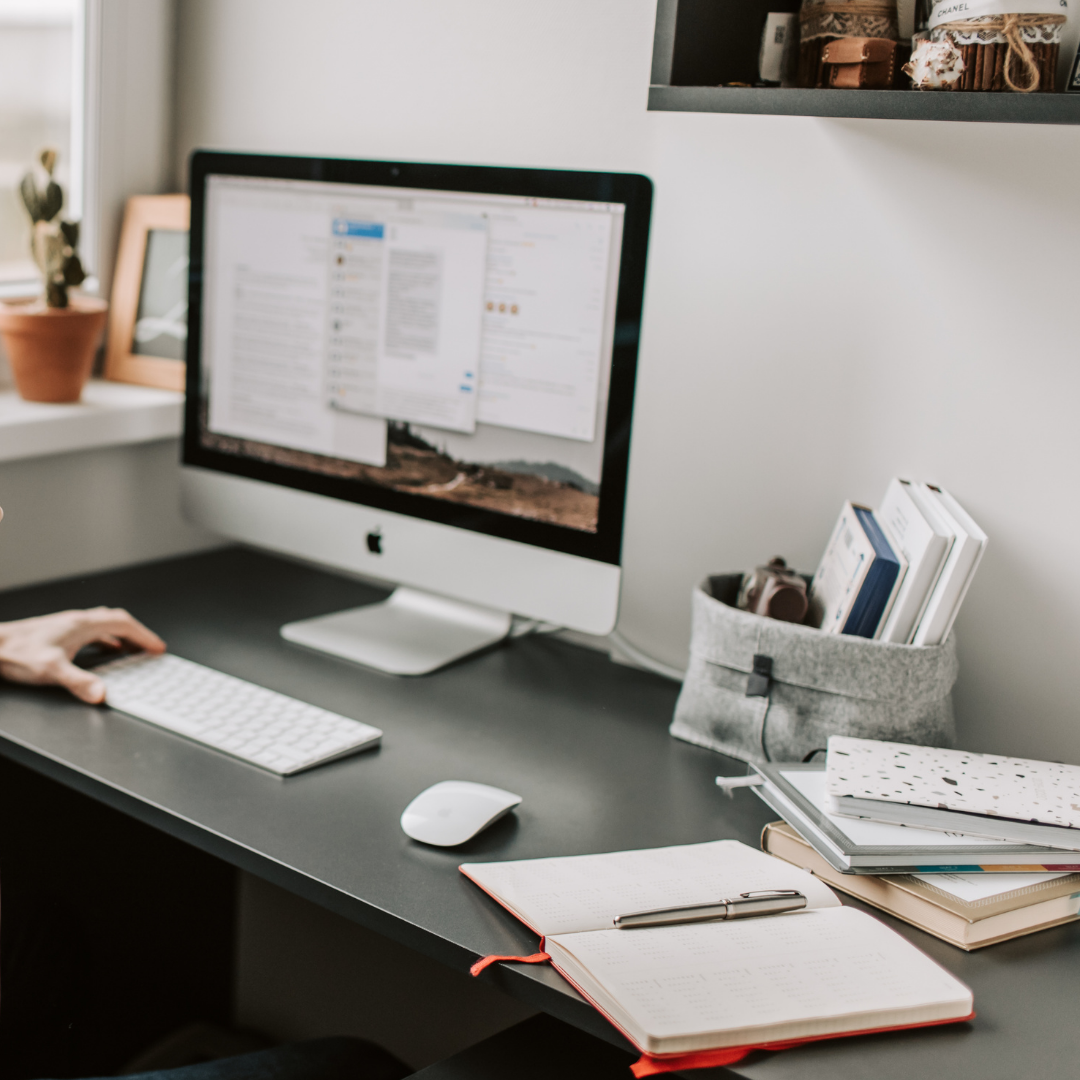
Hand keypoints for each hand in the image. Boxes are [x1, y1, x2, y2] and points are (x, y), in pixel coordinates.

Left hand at [0, 607, 165, 703]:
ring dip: (122, 635)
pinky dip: (105, 639)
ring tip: (132, 649)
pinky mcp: (58, 633)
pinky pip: (91, 631)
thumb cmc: (16, 654)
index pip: (123, 624)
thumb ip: (79, 682)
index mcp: (82, 625)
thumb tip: (103, 694)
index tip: (157, 647)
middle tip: (150, 648)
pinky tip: (102, 651)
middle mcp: (77, 621)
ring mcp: (67, 625)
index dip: (144, 636)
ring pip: (104, 625)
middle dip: (138, 634)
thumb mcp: (51, 670)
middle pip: (117, 621)